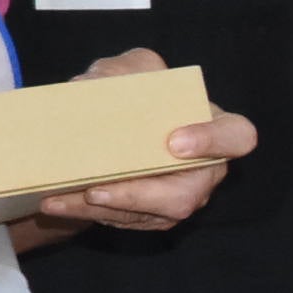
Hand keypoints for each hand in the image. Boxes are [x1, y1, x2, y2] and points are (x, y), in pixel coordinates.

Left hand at [29, 49, 258, 230]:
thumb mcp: (128, 71)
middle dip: (137, 196)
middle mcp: (204, 169)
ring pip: (148, 215)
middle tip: (95, 190)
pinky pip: (125, 222)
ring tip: (58, 198)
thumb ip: (122, 70)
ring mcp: (180, 197)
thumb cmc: (128, 94)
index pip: (236, 136)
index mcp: (212, 124)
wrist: (102, 127)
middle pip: (185, 196)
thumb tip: (93, 88)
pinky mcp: (153, 216)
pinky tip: (56, 201)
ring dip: (100, 209)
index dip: (212, 142)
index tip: (174, 142)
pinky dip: (87, 213)